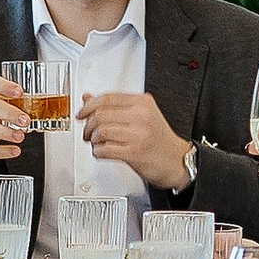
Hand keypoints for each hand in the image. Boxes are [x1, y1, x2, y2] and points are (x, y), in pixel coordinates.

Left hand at [77, 88, 194, 191]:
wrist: (176, 161)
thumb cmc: (159, 139)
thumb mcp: (141, 115)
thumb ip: (115, 106)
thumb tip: (88, 98)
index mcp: (142, 102)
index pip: (107, 98)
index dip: (89, 106)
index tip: (82, 113)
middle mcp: (141, 116)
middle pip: (101, 114)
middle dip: (88, 125)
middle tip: (88, 132)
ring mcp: (138, 135)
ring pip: (101, 131)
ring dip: (93, 139)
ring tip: (97, 143)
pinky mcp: (133, 153)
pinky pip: (105, 149)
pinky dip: (98, 152)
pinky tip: (102, 152)